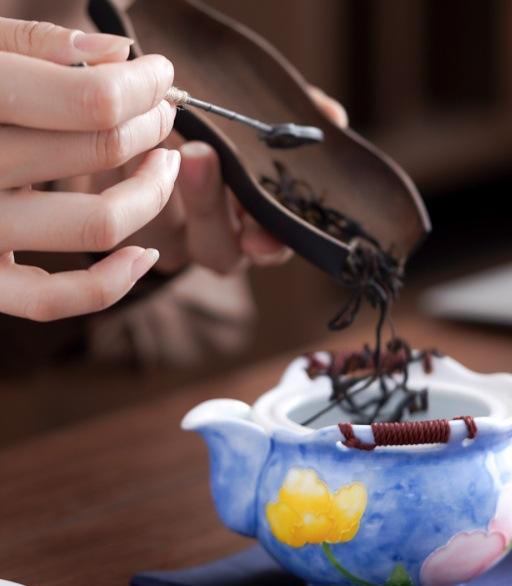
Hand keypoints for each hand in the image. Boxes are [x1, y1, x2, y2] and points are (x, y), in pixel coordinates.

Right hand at [0, 17, 177, 320]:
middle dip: (150, 127)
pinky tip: (145, 255)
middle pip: (99, 150)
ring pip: (97, 225)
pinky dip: (113, 284)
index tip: (160, 76)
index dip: (142, 87)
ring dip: (151, 195)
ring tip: (164, 165)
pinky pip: (54, 300)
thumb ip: (33, 44)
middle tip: (163, 114)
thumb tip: (117, 56)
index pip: (90, 99)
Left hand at [123, 85, 349, 274]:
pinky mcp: (113, 218)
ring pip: (161, 229)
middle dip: (208, 205)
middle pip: (215, 247)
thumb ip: (293, 123)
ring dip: (156, 186)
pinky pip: (113, 203)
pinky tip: (114, 131)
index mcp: (254, 229)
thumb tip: (331, 116)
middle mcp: (209, 241)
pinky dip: (114, 169)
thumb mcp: (260, 126)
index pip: (270, 247)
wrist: (146, 125)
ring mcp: (160, 236)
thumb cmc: (220, 131)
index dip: (268, 245)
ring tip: (149, 135)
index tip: (261, 235)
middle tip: (200, 155)